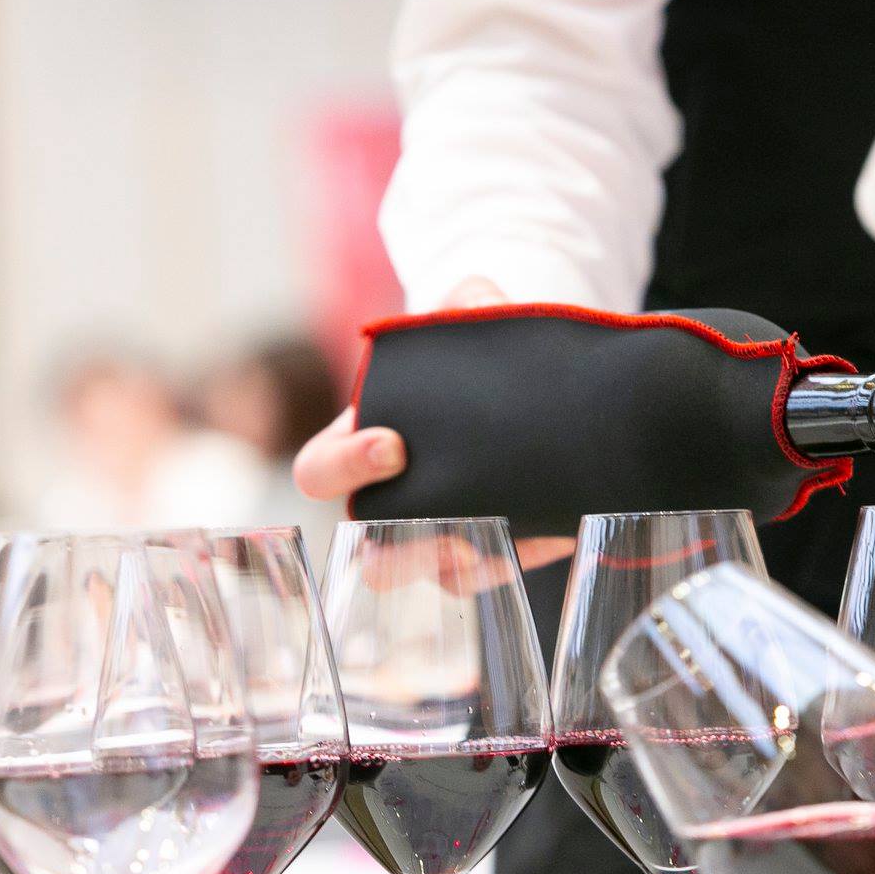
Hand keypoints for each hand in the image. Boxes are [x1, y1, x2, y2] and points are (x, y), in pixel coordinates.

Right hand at [295, 275, 572, 568]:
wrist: (523, 383)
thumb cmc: (467, 353)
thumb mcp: (466, 317)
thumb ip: (469, 302)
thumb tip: (478, 297)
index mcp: (359, 444)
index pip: (319, 471)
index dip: (346, 466)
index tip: (395, 446)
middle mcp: (388, 502)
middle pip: (369, 553)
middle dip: (405, 549)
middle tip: (449, 529)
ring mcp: (435, 534)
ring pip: (432, 576)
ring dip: (459, 569)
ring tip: (494, 549)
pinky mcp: (486, 551)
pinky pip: (494, 574)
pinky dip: (523, 557)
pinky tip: (555, 533)